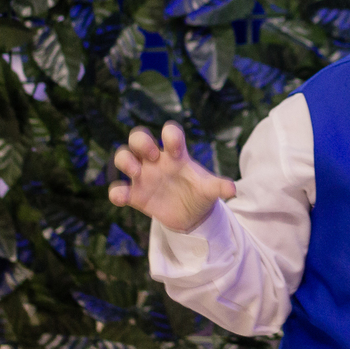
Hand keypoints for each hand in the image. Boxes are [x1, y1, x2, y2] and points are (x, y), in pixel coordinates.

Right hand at [107, 121, 236, 231]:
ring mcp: (143, 176)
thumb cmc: (199, 193)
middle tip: (151, 155)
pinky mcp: (135, 195)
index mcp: (176, 154)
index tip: (174, 149)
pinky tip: (123, 198)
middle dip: (140, 141)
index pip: (169, 133)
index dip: (169, 135)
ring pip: (123, 156)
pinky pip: (118, 189)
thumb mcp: (210, 190)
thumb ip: (218, 187)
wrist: (190, 215)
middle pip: (138, 137)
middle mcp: (156, 161)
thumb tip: (233, 190)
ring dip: (125, 160)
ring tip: (137, 173)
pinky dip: (116, 192)